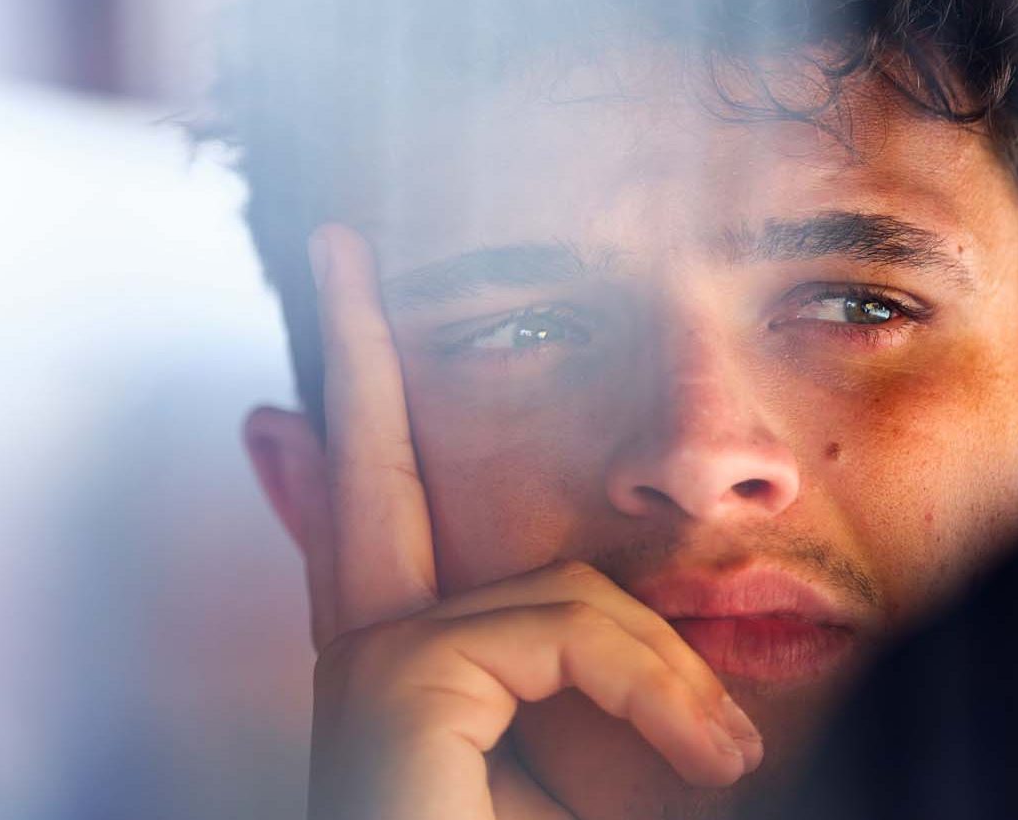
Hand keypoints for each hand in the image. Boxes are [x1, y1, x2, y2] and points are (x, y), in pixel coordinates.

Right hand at [302, 223, 762, 819]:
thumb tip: (636, 574)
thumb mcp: (615, 769)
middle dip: (359, 358)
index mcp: (407, 696)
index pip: (377, 539)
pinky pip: (561, 619)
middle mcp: (364, 676)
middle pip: (371, 481)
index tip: (292, 408)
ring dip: (664, 667)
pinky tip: (708, 758)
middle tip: (339, 250)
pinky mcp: (393, 691)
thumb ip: (601, 671)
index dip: (345, 454)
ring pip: (549, 579)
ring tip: (724, 759)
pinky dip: (655, 686)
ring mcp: (368, 679)